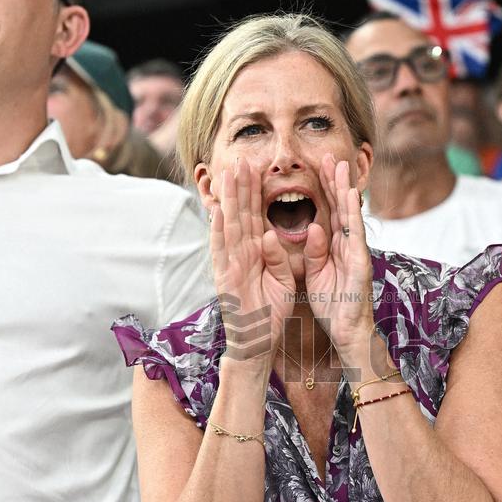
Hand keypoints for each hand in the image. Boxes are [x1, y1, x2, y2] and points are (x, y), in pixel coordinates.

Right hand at [211, 157, 294, 359]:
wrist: (258, 342)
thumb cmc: (270, 312)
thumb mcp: (282, 280)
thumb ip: (278, 258)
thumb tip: (271, 235)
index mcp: (256, 253)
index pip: (256, 217)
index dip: (255, 193)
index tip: (256, 169)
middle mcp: (241, 254)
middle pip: (241, 215)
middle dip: (241, 187)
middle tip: (241, 159)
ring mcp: (231, 264)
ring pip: (230, 226)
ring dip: (229, 200)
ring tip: (228, 175)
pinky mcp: (225, 278)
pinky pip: (222, 251)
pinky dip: (220, 231)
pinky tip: (218, 211)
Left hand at [303, 154, 373, 355]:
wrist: (349, 334)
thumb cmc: (334, 306)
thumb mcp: (317, 275)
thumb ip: (314, 252)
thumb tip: (312, 228)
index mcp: (335, 248)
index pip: (328, 213)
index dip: (323, 190)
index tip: (317, 167)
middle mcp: (348, 246)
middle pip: (340, 208)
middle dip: (335, 181)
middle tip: (330, 155)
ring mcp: (356, 253)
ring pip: (350, 215)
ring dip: (345, 189)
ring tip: (341, 165)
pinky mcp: (360, 264)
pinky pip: (354, 235)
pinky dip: (352, 214)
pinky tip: (350, 195)